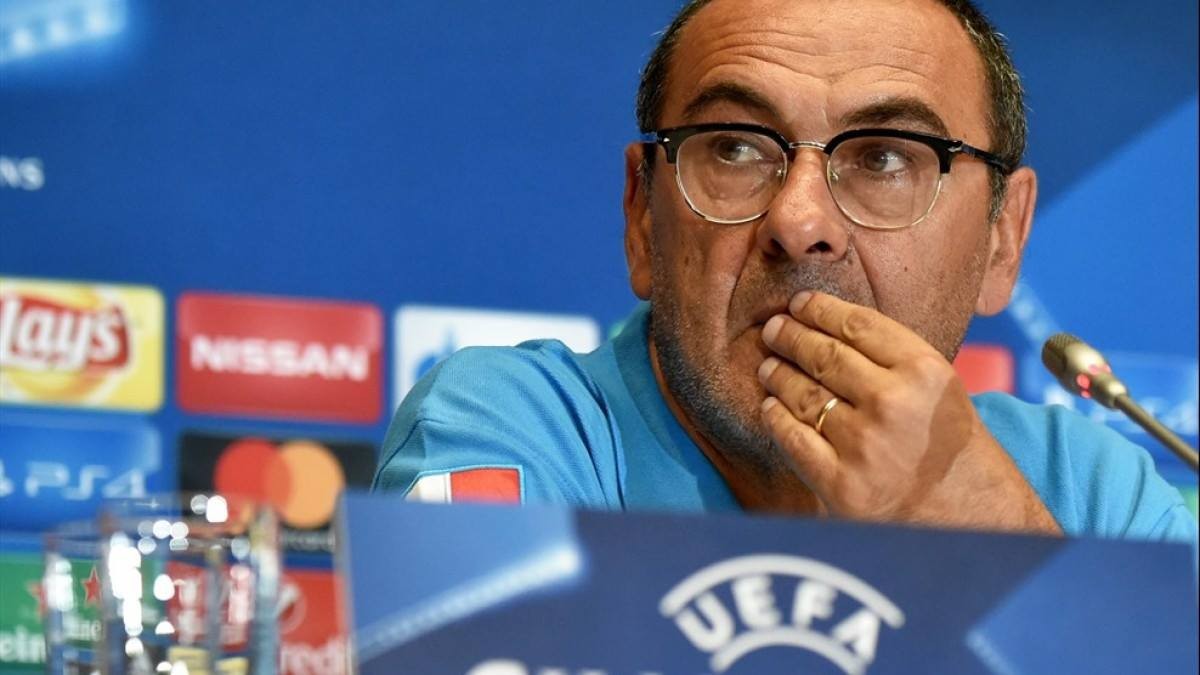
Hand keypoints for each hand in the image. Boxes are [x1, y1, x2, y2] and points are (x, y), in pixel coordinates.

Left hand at [757, 291, 1060, 533]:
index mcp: (924, 370)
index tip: (800, 304)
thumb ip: (893, 357)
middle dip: (791, 336)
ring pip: (802, 394)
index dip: (820, 309)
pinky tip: (770, 405)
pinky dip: (776, 417)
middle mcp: (892, 403)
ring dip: (778, 374)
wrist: (971, 518)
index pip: (857, 325)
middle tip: (774, 328)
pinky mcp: (841, 483)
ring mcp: (863, 444)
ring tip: (768, 364)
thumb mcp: (940, 386)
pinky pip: (793, 438)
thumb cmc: (951, 446)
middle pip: (824, 355)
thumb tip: (827, 324)